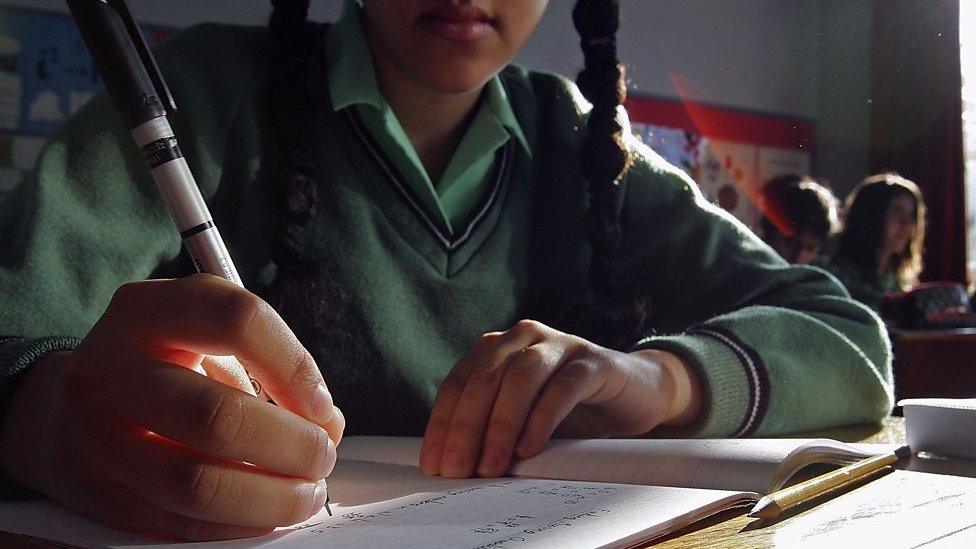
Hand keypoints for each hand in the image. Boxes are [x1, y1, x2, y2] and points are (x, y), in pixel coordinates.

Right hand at [0, 274, 344, 540]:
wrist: (64, 410)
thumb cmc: (162, 368)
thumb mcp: (207, 340)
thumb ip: (270, 369)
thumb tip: (327, 425)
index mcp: (147, 310)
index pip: (238, 321)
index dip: (294, 367)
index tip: (322, 405)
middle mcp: (110, 368)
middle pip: (217, 415)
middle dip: (290, 445)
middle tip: (321, 457)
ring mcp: (95, 435)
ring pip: (195, 482)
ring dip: (269, 498)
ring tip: (305, 493)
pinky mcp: (97, 492)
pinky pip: (178, 523)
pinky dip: (237, 526)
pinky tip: (265, 515)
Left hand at [419, 320, 700, 478]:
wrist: (635, 394)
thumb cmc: (571, 409)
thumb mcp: (523, 418)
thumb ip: (490, 428)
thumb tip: (452, 466)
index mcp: (498, 347)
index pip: (458, 383)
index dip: (443, 424)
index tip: (434, 463)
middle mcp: (524, 337)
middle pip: (484, 378)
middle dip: (466, 428)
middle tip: (457, 469)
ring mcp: (560, 344)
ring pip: (520, 377)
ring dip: (500, 424)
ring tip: (491, 464)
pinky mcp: (593, 361)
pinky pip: (562, 386)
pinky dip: (541, 418)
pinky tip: (529, 447)